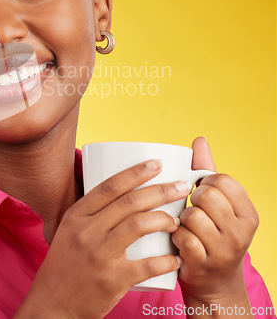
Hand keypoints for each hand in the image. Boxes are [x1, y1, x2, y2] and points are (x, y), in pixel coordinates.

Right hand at [15, 160, 189, 318]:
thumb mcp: (68, 232)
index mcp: (76, 215)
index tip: (157, 164)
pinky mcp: (112, 279)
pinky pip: (147, 265)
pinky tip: (176, 258)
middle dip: (160, 190)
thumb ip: (89, 215)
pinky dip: (166, 260)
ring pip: (139, 225)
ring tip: (176, 221)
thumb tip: (119, 197)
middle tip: (181, 187)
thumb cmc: (63, 266)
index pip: (110, 186)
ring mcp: (100, 255)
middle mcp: (87, 230)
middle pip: (130, 202)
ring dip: (164, 219)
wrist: (52, 304)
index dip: (136, 172)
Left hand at [172, 137, 258, 305]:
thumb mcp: (217, 204)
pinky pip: (182, 236)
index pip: (223, 180)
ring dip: (181, 219)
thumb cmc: (211, 233)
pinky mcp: (204, 264)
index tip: (201, 192)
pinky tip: (179, 241)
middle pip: (206, 196)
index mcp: (248, 213)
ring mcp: (224, 251)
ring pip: (192, 216)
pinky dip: (175, 236)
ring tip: (185, 227)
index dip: (205, 182)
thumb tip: (199, 140)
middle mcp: (242, 232)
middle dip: (192, 200)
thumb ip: (207, 171)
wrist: (214, 283)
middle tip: (192, 210)